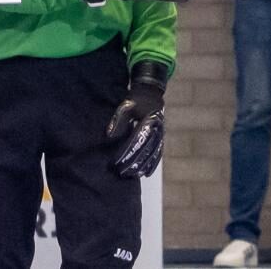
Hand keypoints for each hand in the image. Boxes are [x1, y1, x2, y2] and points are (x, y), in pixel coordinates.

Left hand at [106, 61, 166, 178]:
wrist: (151, 93)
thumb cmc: (136, 100)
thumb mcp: (125, 105)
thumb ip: (118, 120)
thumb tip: (109, 135)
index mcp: (147, 121)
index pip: (135, 141)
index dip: (126, 153)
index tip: (116, 162)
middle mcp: (156, 129)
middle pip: (144, 150)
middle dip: (133, 163)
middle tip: (121, 172)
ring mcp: (161, 134)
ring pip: (152, 154)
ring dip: (142, 166)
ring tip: (132, 176)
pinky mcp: (161, 137)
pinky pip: (158, 153)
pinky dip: (153, 164)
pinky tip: (146, 173)